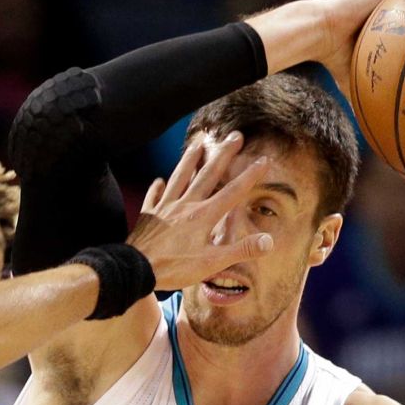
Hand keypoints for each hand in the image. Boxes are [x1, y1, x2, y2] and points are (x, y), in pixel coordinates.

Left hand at [127, 132, 271, 289]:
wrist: (136, 269)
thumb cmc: (174, 267)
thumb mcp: (212, 263)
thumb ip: (241, 250)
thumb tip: (269, 241)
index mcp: (204, 216)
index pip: (233, 192)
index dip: (250, 176)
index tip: (264, 160)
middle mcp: (186, 205)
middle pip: (208, 175)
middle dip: (224, 154)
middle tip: (235, 136)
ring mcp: (165, 207)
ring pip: (180, 177)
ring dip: (190, 159)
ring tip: (198, 144)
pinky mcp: (149, 215)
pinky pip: (154, 196)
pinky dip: (157, 187)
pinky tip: (159, 180)